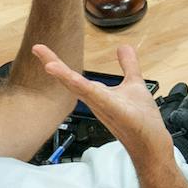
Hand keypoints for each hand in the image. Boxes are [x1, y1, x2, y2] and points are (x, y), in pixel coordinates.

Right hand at [31, 41, 170, 161]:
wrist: (150, 140)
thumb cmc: (140, 117)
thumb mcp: (134, 83)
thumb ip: (128, 65)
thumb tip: (124, 47)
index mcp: (96, 93)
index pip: (72, 75)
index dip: (56, 62)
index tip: (40, 48)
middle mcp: (94, 99)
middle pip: (68, 80)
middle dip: (52, 64)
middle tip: (36, 48)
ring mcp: (101, 105)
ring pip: (78, 88)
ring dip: (63, 76)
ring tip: (48, 63)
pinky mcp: (113, 109)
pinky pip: (95, 96)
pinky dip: (83, 87)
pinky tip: (72, 78)